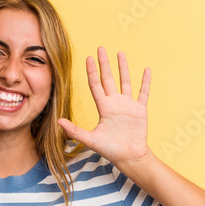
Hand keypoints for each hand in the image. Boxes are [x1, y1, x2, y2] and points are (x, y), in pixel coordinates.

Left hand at [58, 47, 150, 165]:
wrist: (129, 157)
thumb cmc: (110, 150)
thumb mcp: (90, 139)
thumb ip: (74, 130)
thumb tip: (58, 121)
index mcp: (103, 108)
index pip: (95, 85)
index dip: (91, 72)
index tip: (88, 58)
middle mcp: (114, 103)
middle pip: (108, 79)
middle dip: (104, 64)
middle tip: (101, 48)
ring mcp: (128, 105)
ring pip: (125, 82)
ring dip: (123, 68)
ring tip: (120, 54)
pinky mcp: (140, 110)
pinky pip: (143, 92)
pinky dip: (145, 82)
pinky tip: (146, 70)